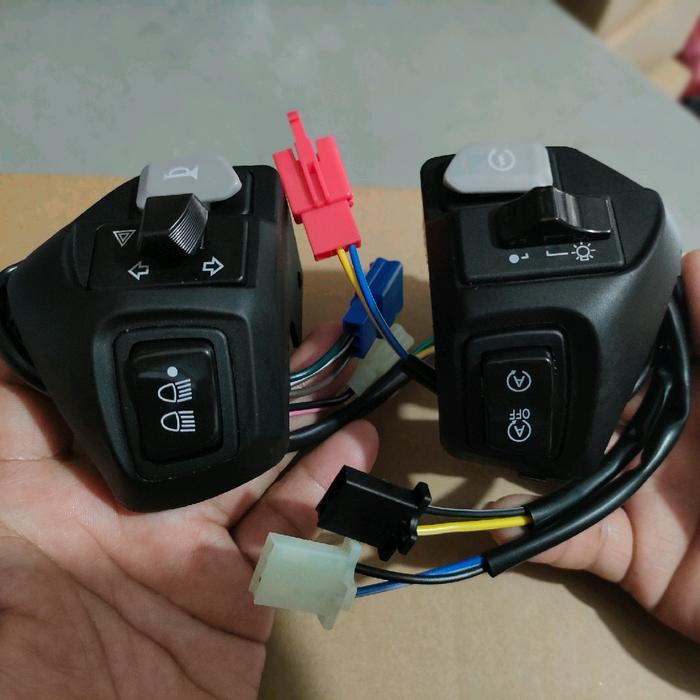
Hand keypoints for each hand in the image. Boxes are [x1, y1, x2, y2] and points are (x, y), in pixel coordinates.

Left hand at [0, 324, 376, 698]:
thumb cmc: (22, 661)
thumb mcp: (2, 533)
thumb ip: (8, 434)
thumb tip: (12, 340)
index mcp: (70, 492)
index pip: (108, 398)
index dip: (140, 347)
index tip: (173, 298)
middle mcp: (138, 510)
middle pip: (199, 420)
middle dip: (241, 370)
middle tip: (278, 319)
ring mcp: (193, 547)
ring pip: (256, 460)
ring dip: (298, 410)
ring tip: (332, 359)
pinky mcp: (240, 592)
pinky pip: (291, 529)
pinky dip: (326, 485)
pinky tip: (354, 443)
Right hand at [492, 250, 699, 643]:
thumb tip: (690, 257)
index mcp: (696, 398)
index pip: (634, 349)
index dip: (595, 320)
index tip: (546, 292)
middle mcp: (660, 440)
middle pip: (590, 401)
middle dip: (547, 383)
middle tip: (498, 364)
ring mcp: (640, 495)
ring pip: (569, 467)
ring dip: (529, 458)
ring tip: (493, 437)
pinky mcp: (628, 552)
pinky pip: (576, 542)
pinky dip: (542, 538)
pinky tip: (505, 528)